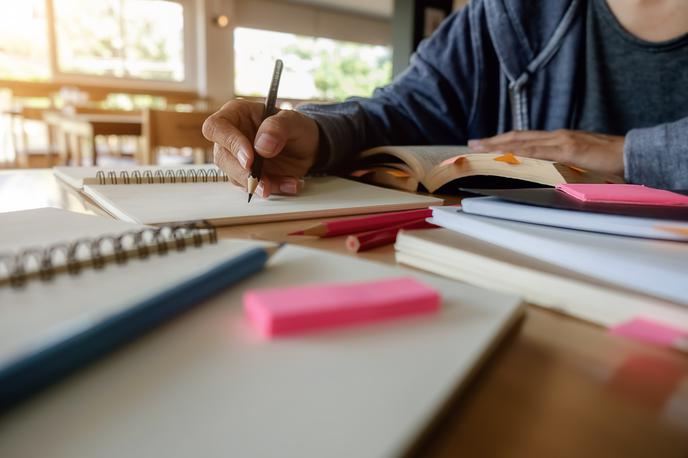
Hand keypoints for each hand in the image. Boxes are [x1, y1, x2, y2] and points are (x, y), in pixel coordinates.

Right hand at [202, 99, 319, 197]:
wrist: (308, 147)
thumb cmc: (296, 127)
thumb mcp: (293, 121)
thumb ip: (277, 128)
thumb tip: (261, 146)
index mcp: (236, 114)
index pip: (216, 127)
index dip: (229, 143)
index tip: (249, 159)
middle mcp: (232, 136)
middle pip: (222, 157)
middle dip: (243, 173)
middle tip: (265, 182)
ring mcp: (237, 158)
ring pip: (235, 177)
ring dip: (260, 184)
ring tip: (288, 181)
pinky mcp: (247, 175)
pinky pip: (253, 187)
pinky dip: (273, 188)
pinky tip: (290, 183)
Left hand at [468, 129, 625, 175]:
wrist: (633, 153)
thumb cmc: (608, 161)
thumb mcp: (578, 164)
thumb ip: (561, 167)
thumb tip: (543, 176)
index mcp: (558, 140)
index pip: (524, 139)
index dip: (503, 141)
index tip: (484, 144)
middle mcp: (557, 137)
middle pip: (518, 137)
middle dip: (493, 141)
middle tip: (472, 144)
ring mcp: (562, 141)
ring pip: (524, 142)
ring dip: (500, 145)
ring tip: (480, 148)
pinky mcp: (570, 149)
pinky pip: (540, 152)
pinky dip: (521, 152)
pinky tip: (506, 155)